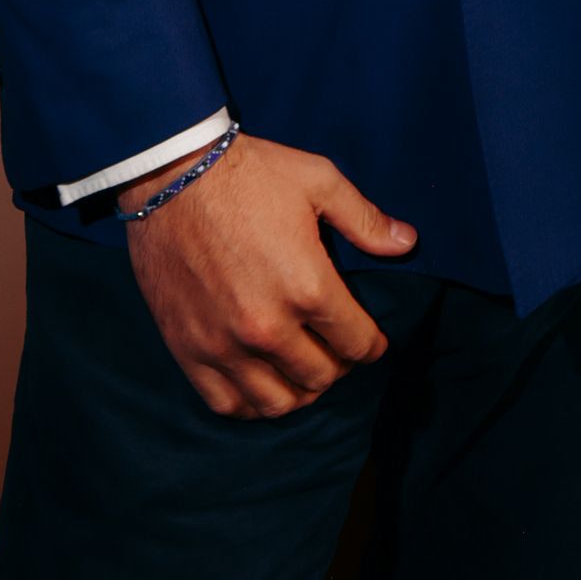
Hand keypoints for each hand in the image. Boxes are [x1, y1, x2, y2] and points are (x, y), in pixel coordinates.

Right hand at [123, 132, 416, 418]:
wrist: (171, 176)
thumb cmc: (250, 174)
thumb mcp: (318, 181)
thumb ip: (365, 219)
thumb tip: (408, 243)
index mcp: (308, 286)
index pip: (357, 342)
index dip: (373, 345)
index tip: (373, 342)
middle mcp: (268, 327)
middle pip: (321, 376)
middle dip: (339, 366)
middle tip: (337, 350)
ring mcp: (224, 344)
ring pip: (277, 402)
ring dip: (299, 392)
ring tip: (304, 372)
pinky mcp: (188, 350)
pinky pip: (227, 404)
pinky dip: (251, 405)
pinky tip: (261, 385)